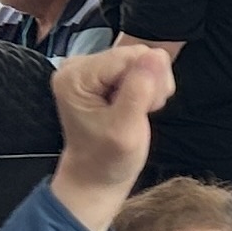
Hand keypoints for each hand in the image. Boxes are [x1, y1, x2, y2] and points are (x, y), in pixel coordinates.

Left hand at [48, 46, 172, 230]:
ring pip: (140, 59)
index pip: (128, 57)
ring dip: (150, 86)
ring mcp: (89, 68)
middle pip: (134, 54)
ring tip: (139, 111)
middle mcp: (77, 65)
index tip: (146, 109)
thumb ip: (139, 90)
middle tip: (142, 112)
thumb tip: (156, 54)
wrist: (95, 176)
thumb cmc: (108, 160)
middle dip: (149, 82)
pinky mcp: (102, 73)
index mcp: (75, 77)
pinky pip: (137, 66)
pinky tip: (136, 105)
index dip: (148, 80)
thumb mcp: (126, 129)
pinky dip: (145, 86)